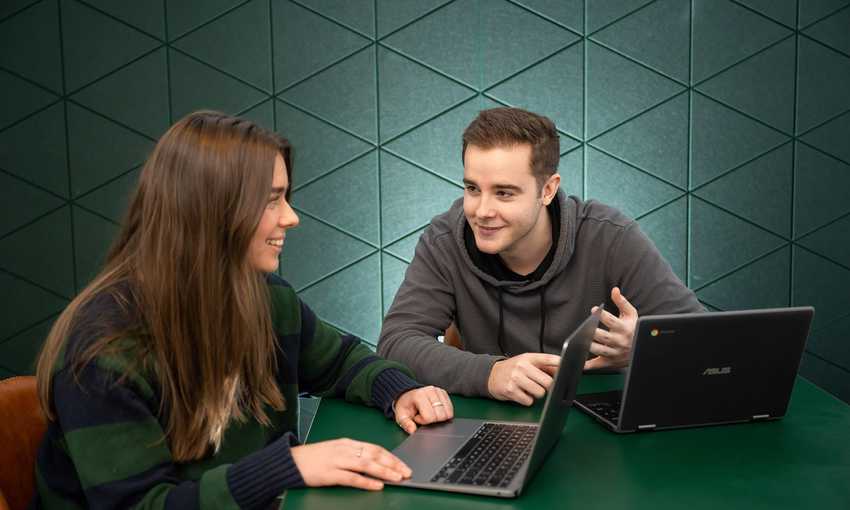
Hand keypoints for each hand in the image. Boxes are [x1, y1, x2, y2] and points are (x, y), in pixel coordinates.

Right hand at [290, 438, 411, 490]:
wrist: (290, 461)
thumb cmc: (313, 458)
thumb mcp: (335, 451)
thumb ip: (352, 454)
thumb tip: (373, 462)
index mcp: (347, 443)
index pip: (375, 448)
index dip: (391, 457)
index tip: (403, 464)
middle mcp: (344, 449)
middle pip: (374, 454)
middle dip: (393, 464)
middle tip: (406, 472)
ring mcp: (337, 460)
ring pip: (366, 464)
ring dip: (384, 471)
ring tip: (397, 478)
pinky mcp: (329, 473)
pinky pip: (352, 477)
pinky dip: (366, 481)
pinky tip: (377, 485)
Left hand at [393, 385, 453, 433]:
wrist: (408, 395)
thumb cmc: (406, 405)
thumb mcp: (401, 415)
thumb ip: (406, 424)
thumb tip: (413, 430)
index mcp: (419, 396)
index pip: (430, 417)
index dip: (423, 421)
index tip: (417, 417)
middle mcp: (431, 391)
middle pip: (441, 415)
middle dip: (433, 420)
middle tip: (424, 415)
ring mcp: (438, 391)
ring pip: (448, 413)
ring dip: (439, 416)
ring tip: (429, 412)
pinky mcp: (444, 393)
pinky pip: (451, 408)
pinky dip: (444, 413)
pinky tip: (434, 410)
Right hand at [487, 352, 560, 405]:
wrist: (491, 375)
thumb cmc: (513, 369)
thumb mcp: (528, 363)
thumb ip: (545, 366)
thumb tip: (563, 371)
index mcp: (529, 358)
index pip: (548, 359)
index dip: (560, 364)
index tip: (571, 365)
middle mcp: (522, 366)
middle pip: (548, 382)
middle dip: (548, 386)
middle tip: (540, 384)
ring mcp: (516, 378)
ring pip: (540, 393)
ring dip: (537, 394)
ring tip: (528, 388)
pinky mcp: (510, 390)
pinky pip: (529, 401)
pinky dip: (527, 400)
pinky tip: (521, 393)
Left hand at [584, 287, 637, 369]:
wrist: (642, 349)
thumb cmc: (634, 329)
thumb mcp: (631, 314)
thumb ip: (622, 302)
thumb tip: (614, 290)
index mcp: (624, 329)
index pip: (612, 322)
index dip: (603, 315)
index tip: (594, 309)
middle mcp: (620, 342)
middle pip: (604, 337)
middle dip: (593, 332)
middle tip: (583, 327)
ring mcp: (615, 353)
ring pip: (600, 351)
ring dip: (589, 346)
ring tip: (577, 340)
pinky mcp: (610, 362)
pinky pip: (598, 365)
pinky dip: (588, 366)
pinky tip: (578, 361)